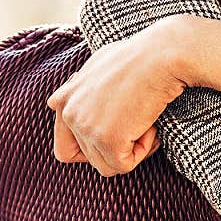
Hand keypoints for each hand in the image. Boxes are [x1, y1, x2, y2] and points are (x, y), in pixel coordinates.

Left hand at [46, 16, 195, 175]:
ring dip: (131, 148)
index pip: (65, 144)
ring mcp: (86, 127)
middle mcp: (68, 113)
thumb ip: (79, 89)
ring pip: (106, 164)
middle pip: (87, 157)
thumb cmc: (141, 56)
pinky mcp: (107, 140)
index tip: (118, 129)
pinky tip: (151, 125)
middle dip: (115, 146)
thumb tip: (60, 103)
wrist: (161, 55)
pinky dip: (143, 150)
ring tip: (146, 121)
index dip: (92, 145)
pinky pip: (124, 165)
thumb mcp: (99, 66)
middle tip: (136, 125)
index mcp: (64, 98)